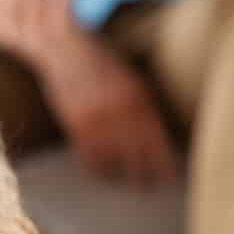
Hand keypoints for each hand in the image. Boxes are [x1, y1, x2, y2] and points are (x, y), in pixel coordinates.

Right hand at [37, 30, 177, 187]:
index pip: (159, 146)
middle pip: (140, 162)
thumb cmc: (100, 58)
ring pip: (116, 167)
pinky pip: (92, 162)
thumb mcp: (132, 77)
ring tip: (128, 182)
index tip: (169, 177)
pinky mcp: (77, 128)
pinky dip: (100, 170)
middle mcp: (122, 115)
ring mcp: (98, 124)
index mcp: (141, 101)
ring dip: (122, 177)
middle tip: (150, 186)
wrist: (63, 48)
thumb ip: (145, 104)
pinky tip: (105, 172)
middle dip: (147, 178)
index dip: (166, 167)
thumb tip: (158, 132)